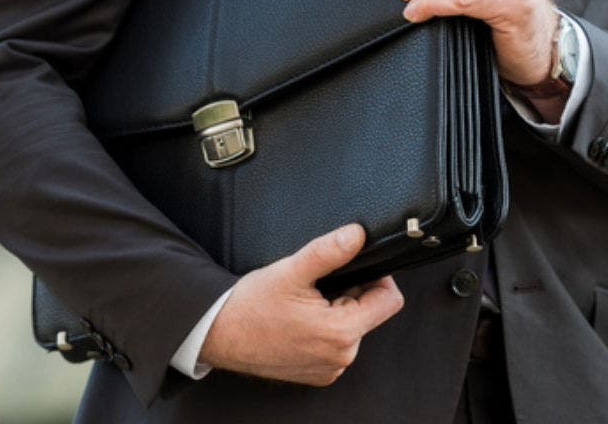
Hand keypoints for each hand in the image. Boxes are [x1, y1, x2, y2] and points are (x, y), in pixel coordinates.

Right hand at [199, 223, 403, 385]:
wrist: (218, 334)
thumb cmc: (250, 305)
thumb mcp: (291, 271)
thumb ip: (328, 251)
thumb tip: (358, 234)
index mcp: (341, 332)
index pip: (389, 300)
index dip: (378, 278)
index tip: (354, 268)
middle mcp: (341, 357)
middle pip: (370, 313)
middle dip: (352, 294)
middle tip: (318, 286)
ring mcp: (330, 368)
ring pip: (354, 327)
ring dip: (338, 311)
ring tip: (306, 303)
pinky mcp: (319, 374)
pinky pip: (337, 344)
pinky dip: (326, 329)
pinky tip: (301, 320)